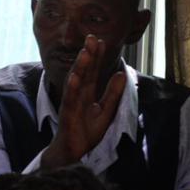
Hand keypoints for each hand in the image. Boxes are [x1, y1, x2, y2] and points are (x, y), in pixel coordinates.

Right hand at [39, 36, 126, 169]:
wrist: (73, 152)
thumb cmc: (86, 132)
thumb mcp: (106, 111)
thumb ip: (113, 93)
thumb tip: (121, 74)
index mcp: (88, 93)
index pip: (93, 71)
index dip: (97, 57)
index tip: (101, 41)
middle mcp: (78, 94)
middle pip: (84, 72)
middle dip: (88, 55)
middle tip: (92, 38)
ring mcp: (72, 103)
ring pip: (76, 82)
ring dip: (80, 66)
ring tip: (85, 52)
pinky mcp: (68, 113)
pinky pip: (70, 98)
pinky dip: (71, 87)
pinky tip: (75, 76)